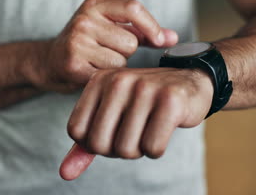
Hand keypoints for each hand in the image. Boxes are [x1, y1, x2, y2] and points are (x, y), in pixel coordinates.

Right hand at [31, 0, 177, 92]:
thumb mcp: (110, 29)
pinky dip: (106, 78)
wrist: (49, 62)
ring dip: (116, 67)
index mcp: (94, 5)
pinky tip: (92, 73)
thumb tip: (173, 38)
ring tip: (98, 62)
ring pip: (121, 60)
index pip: (132, 8)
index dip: (151, 26)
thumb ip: (142, 32)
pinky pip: (108, 75)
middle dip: (126, 52)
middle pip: (130, 41)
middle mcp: (83, 20)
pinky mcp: (73, 64)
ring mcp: (76, 42)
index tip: (159, 41)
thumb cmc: (86, 45)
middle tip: (107, 53)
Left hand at [60, 67, 213, 179]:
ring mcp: (145, 88)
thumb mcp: (111, 116)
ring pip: (126, 149)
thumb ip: (86, 143)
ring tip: (149, 129)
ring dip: (139, 150)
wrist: (191, 82)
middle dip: (117, 150)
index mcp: (98, 80)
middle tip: (133, 135)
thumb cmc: (145, 102)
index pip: (76, 131)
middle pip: (100, 144)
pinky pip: (152, 148)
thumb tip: (65, 174)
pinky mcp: (170, 100)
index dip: (94, 143)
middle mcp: (118, 80)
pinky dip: (157, 149)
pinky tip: (164, 128)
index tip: (112, 132)